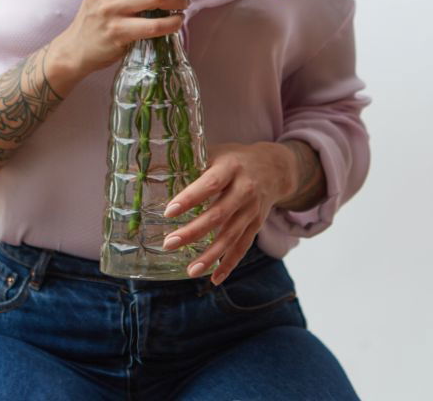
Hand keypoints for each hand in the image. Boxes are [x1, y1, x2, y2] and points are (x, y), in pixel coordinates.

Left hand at [161, 140, 299, 283]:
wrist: (274, 168)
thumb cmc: (236, 159)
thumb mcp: (218, 153)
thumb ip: (194, 163)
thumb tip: (157, 172)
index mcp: (231, 168)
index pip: (210, 184)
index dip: (190, 198)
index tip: (169, 212)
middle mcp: (244, 190)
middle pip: (219, 214)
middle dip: (194, 232)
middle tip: (169, 243)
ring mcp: (252, 210)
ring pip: (231, 236)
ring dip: (210, 256)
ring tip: (190, 270)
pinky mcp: (256, 224)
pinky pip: (242, 247)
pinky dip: (229, 264)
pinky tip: (214, 279)